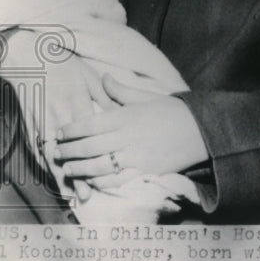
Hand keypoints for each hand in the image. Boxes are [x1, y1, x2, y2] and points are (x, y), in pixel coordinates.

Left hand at [53, 75, 207, 187]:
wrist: (203, 131)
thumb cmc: (175, 111)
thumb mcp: (148, 97)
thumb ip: (121, 91)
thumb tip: (103, 78)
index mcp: (128, 116)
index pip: (90, 124)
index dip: (71, 129)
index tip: (61, 132)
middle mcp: (128, 137)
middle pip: (89, 146)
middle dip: (69, 150)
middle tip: (56, 152)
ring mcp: (136, 157)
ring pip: (98, 165)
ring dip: (79, 168)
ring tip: (68, 168)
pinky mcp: (145, 172)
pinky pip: (116, 180)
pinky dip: (100, 181)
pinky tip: (90, 180)